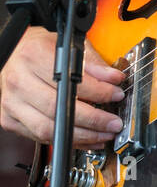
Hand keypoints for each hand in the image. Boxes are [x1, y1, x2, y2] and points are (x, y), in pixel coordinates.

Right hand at [0, 26, 125, 147]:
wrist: (13, 55)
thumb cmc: (39, 49)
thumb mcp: (67, 45)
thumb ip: (91, 62)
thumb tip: (113, 78)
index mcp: (34, 56)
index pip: (70, 81)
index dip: (98, 91)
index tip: (116, 94)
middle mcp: (20, 81)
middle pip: (58, 109)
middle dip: (92, 120)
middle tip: (113, 122)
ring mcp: (13, 103)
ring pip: (49, 129)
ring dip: (82, 136)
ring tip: (104, 133)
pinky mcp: (11, 120)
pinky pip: (41, 137)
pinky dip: (68, 141)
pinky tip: (87, 138)